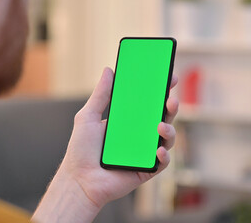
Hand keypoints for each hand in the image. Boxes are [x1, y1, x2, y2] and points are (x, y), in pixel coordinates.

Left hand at [58, 67, 178, 208]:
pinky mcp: (147, 169)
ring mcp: (144, 152)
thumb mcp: (88, 117)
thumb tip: (108, 70)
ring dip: (170, 130)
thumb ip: (100, 95)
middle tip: (171, 98)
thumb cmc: (81, 150)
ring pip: (167, 138)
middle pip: (162, 117)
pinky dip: (164, 155)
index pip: (147, 102)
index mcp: (127, 121)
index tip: (168, 77)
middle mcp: (139, 135)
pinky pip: (162, 162)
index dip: (159, 90)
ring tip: (161, 126)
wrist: (79, 180)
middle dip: (170, 106)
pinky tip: (157, 150)